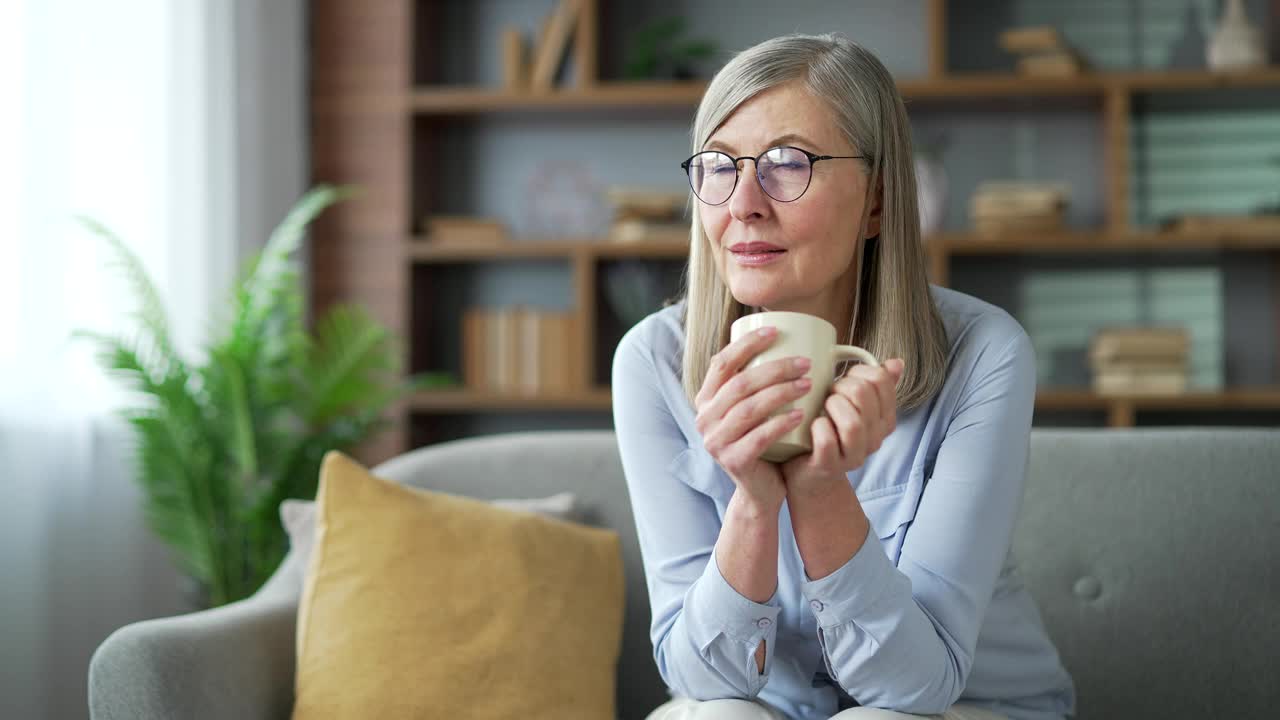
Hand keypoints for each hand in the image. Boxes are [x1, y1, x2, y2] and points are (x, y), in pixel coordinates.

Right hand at [694, 326, 813, 510]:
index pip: (721, 363)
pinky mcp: (733, 461)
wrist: (761, 490)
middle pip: (740, 384)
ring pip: (749, 409)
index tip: (776, 331)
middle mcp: (704, 419)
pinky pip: (759, 437)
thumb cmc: (762, 440)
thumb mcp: (752, 409)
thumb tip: (787, 338)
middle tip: (805, 363)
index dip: (747, 344)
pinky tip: (800, 414)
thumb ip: (755, 383)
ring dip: (781, 392)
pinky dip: (781, 423)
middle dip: (775, 369)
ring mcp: (716, 442)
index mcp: (706, 400)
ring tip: (809, 384)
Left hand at [782, 358, 904, 497]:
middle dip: (842, 386)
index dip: (859, 371)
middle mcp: (875, 438)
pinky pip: (827, 442)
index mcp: (885, 419)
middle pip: (864, 395)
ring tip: (822, 408)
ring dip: (832, 406)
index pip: (881, 380)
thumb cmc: (829, 431)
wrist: (809, 473)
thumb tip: (896, 363)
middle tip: (829, 393)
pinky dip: (818, 428)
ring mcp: (853, 455)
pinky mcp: (829, 466)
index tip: (845, 378)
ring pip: (852, 422)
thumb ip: (876, 385)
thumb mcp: (853, 405)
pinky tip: (814, 424)